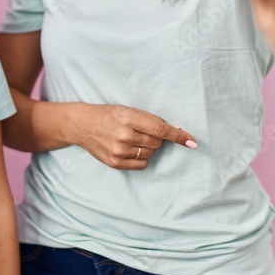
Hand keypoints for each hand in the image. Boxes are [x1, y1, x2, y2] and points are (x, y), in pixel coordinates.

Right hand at [68, 103, 197, 170]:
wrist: (82, 124)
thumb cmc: (109, 115)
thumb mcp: (129, 110)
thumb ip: (151, 120)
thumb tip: (176, 131)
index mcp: (129, 118)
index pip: (160, 130)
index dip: (178, 136)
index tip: (192, 142)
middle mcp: (124, 136)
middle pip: (157, 143)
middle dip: (155, 138)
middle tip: (140, 131)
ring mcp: (119, 151)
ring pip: (151, 154)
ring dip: (147, 147)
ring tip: (131, 139)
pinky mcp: (115, 163)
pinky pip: (142, 164)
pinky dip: (141, 157)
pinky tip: (129, 149)